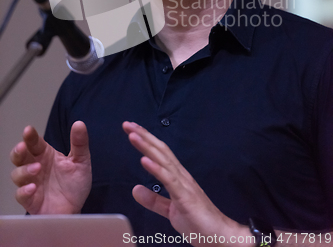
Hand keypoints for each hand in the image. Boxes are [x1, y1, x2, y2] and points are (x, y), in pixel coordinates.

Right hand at [10, 121, 91, 214]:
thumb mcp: (81, 161)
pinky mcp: (30, 200)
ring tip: (37, 168)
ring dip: (24, 170)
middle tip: (23, 147)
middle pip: (20, 156)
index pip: (34, 142)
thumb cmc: (75, 183)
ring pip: (17, 174)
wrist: (76, 207)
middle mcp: (36, 166)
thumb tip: (79, 124)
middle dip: (18, 151)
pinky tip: (33, 187)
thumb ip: (79, 143)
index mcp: (46, 154)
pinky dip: (24, 191)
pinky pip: (20, 195)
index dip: (30, 136)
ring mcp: (31, 183)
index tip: (28, 130)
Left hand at [123, 122, 250, 245]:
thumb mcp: (169, 210)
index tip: (131, 129)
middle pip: (160, 150)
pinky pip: (169, 180)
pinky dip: (156, 169)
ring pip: (163, 160)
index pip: (159, 153)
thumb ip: (153, 200)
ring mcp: (184, 184)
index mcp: (177, 177)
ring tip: (133, 135)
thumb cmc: (198, 222)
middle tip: (127, 124)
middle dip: (143, 136)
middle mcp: (181, 176)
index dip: (146, 140)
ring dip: (147, 146)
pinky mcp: (185, 196)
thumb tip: (135, 189)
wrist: (219, 235)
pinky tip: (145, 160)